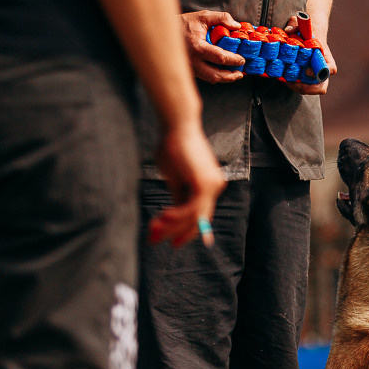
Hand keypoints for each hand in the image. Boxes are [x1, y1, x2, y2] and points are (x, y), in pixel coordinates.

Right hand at [149, 120, 225, 247]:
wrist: (177, 126)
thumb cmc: (173, 147)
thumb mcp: (174, 177)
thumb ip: (178, 195)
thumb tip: (174, 213)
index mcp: (209, 187)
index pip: (198, 216)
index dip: (183, 231)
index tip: (168, 242)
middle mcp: (215, 187)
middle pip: (197, 220)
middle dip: (174, 233)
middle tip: (154, 241)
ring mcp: (213, 186)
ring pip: (194, 217)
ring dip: (172, 226)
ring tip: (153, 230)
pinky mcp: (205, 183)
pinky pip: (192, 208)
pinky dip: (176, 215)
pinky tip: (162, 218)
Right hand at [181, 10, 245, 83]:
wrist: (162, 32)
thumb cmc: (183, 24)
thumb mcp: (202, 17)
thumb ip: (221, 18)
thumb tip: (236, 25)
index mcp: (197, 47)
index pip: (220, 58)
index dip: (233, 60)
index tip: (242, 59)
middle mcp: (193, 61)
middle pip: (216, 75)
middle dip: (231, 76)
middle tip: (240, 72)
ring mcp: (190, 68)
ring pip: (210, 79)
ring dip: (224, 78)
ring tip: (234, 75)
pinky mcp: (188, 71)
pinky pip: (204, 77)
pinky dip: (215, 76)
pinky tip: (222, 72)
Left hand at [283, 15, 335, 95]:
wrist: (309, 35)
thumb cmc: (308, 31)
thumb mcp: (303, 25)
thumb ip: (295, 25)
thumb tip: (288, 31)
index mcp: (326, 58)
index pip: (330, 69)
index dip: (321, 73)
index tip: (307, 71)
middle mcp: (322, 70)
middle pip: (321, 87)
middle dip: (308, 88)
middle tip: (294, 83)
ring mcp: (314, 77)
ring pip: (310, 90)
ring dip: (297, 88)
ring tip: (285, 81)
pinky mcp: (305, 79)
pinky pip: (301, 87)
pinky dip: (292, 85)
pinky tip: (283, 79)